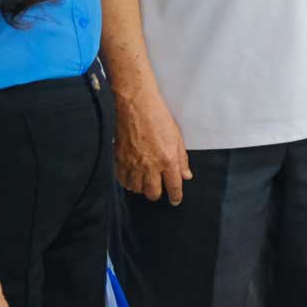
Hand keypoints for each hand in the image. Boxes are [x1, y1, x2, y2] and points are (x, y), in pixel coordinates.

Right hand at [114, 85, 191, 204]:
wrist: (135, 106)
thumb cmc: (158, 117)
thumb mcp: (177, 136)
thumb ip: (182, 158)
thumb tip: (186, 175)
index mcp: (168, 160)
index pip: (173, 186)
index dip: (175, 196)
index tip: (175, 200)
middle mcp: (150, 166)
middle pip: (153, 193)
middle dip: (157, 194)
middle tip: (159, 190)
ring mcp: (133, 164)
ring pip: (137, 189)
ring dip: (142, 188)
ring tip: (145, 182)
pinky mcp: (119, 160)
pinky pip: (123, 180)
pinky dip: (128, 182)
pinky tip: (132, 178)